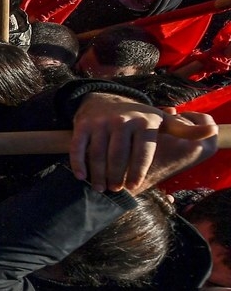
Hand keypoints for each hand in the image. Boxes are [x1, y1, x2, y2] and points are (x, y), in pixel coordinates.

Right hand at [69, 94, 216, 192]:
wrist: (104, 101)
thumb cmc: (139, 119)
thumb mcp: (162, 123)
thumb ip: (185, 131)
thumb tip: (211, 132)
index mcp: (144, 122)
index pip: (143, 152)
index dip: (138, 171)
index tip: (135, 186)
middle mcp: (122, 121)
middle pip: (118, 156)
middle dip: (116, 176)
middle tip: (116, 190)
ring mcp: (101, 123)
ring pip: (98, 154)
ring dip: (98, 175)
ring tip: (101, 188)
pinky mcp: (83, 126)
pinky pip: (79, 148)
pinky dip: (79, 164)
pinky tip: (82, 177)